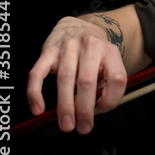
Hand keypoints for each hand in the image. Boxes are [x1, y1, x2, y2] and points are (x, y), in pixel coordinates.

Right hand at [26, 16, 127, 133]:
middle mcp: (91, 46)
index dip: (111, 99)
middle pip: (88, 81)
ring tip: (66, 124)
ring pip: (66, 79)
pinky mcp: (48, 51)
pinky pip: (38, 74)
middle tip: (82, 128)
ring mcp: (68, 47)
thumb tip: (95, 111)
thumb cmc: (93, 54)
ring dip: (65, 106)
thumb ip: (106, 84)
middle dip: (84, 109)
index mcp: (111, 51)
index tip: (102, 111)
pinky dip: (36, 93)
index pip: (117, 78)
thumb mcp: (108, 63)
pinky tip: (38, 109)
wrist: (77, 27)